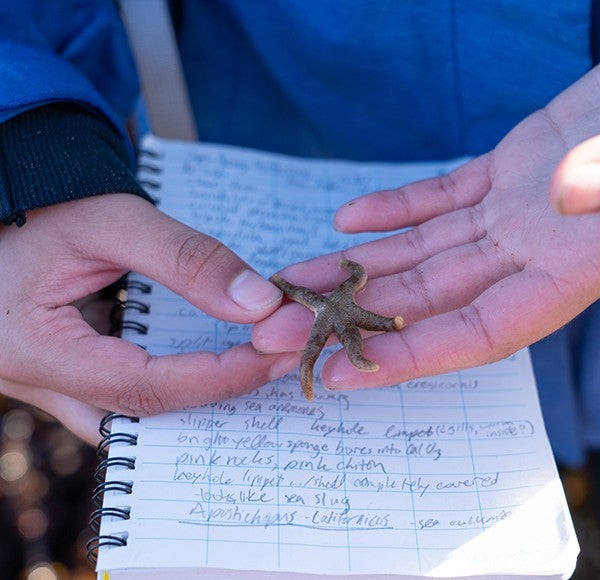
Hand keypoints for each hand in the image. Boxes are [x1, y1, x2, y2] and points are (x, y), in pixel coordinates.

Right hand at [0, 194, 296, 443]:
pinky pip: (116, 400)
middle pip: (137, 416)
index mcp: (33, 348)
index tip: (273, 354)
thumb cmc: (44, 205)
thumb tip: (260, 302)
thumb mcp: (113, 221)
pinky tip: (203, 364)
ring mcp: (41, 383)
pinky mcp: (57, 373)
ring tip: (246, 363)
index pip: (142, 388)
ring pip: (126, 418)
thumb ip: (187, 260)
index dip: (217, 377)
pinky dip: (165, 386)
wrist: (4, 206)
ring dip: (189, 398)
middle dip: (212, 396)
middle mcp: (30, 381)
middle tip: (271, 363)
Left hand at [253, 67, 599, 390]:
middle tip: (284, 325)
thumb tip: (568, 197)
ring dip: (355, 266)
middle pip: (426, 298)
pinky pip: (439, 198)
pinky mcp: (506, 173)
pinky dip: (393, 209)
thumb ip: (599, 194)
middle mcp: (533, 254)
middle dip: (352, 313)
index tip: (339, 372)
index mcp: (569, 273)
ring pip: (419, 251)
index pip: (474, 335)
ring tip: (295, 280)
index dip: (406, 358)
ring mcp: (515, 214)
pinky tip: (345, 221)